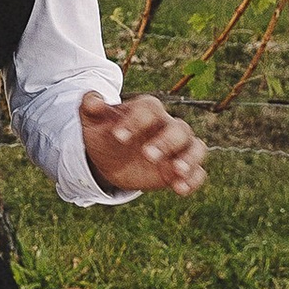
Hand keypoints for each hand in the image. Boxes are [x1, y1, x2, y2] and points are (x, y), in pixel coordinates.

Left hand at [79, 91, 207, 197]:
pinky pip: (198, 173)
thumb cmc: (105, 135)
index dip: (135, 121)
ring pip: (196, 147)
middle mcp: (167, 126)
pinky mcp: (180, 170)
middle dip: (166, 141)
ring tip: (177, 171)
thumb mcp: (92, 122)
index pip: (150, 108)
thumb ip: (90, 107)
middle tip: (147, 155)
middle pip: (179, 128)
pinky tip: (180, 189)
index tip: (117, 136)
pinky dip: (193, 180)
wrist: (112, 158)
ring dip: (189, 158)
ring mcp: (177, 149)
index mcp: (147, 110)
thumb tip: (92, 98)